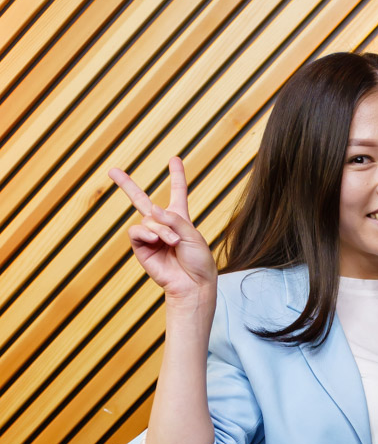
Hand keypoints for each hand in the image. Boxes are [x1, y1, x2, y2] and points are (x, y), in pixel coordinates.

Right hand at [108, 157, 216, 302]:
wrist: (192, 284)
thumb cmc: (198, 262)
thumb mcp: (192, 235)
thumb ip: (174, 219)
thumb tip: (152, 209)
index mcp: (179, 219)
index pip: (177, 192)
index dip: (176, 176)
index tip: (174, 159)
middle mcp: (162, 225)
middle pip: (141, 200)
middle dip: (126, 185)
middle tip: (112, 170)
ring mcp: (150, 237)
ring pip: (147, 220)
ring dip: (160, 230)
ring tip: (173, 243)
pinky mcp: (141, 248)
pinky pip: (137, 232)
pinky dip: (146, 234)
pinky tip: (156, 241)